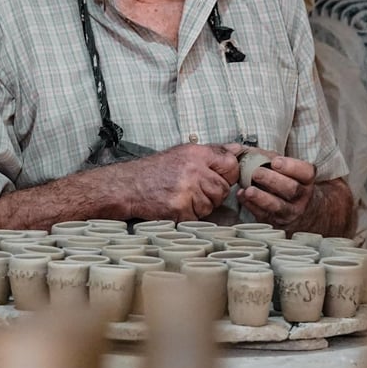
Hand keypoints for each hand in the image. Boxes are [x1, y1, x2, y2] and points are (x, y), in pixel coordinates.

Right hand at [123, 142, 240, 220]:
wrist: (127, 186)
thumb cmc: (155, 170)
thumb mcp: (183, 153)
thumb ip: (212, 152)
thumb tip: (238, 150)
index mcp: (196, 154)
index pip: (230, 164)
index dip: (228, 175)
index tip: (218, 179)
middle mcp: (193, 170)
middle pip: (222, 189)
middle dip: (212, 195)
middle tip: (195, 192)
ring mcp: (187, 190)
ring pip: (210, 206)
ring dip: (199, 207)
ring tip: (182, 198)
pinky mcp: (179, 208)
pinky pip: (196, 218)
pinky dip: (187, 216)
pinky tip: (175, 207)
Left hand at [236, 154, 316, 227]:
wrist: (304, 213)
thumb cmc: (289, 184)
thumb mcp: (287, 171)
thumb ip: (269, 158)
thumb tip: (245, 151)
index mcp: (307, 180)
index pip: (306, 172)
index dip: (291, 166)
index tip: (275, 161)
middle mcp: (302, 197)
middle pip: (292, 189)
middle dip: (273, 180)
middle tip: (257, 173)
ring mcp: (291, 212)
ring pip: (279, 206)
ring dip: (262, 197)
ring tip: (249, 190)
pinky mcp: (277, 223)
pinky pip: (264, 215)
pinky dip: (251, 205)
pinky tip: (243, 196)